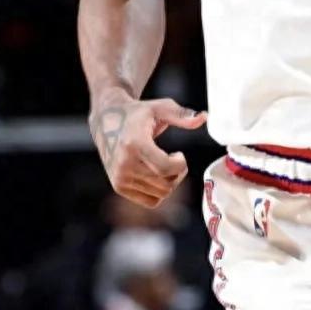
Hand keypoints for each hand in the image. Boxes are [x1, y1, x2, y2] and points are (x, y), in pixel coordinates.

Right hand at [91, 94, 206, 207]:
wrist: (107, 120)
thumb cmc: (139, 113)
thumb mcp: (160, 108)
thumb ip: (182, 115)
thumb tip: (204, 117)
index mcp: (134, 144)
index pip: (165, 168)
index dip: (180, 165)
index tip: (179, 154)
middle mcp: (124, 164)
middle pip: (165, 184)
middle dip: (178, 173)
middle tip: (176, 159)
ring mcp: (120, 178)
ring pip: (160, 194)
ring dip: (170, 182)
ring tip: (166, 165)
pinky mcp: (119, 186)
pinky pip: (151, 201)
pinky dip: (160, 192)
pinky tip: (157, 174)